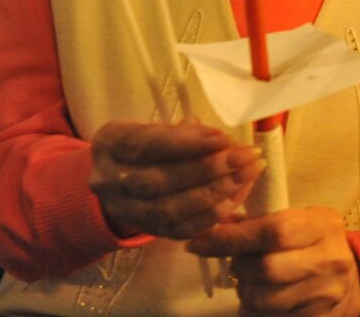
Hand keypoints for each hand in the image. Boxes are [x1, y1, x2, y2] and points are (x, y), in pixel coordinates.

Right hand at [90, 121, 262, 239]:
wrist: (117, 182)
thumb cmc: (145, 146)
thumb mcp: (154, 128)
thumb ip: (183, 132)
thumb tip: (222, 140)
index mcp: (111, 145)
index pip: (149, 144)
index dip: (189, 143)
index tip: (225, 138)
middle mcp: (110, 181)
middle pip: (161, 181)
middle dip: (209, 169)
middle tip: (246, 156)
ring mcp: (128, 211)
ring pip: (171, 209)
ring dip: (216, 192)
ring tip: (249, 173)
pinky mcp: (149, 231)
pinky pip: (181, 230)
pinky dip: (213, 214)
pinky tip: (239, 196)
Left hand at [188, 207, 359, 315]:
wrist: (351, 280)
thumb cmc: (315, 243)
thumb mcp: (299, 220)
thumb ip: (261, 221)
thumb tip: (214, 224)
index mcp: (324, 225)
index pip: (274, 231)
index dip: (232, 238)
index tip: (201, 242)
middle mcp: (330, 259)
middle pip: (266, 268)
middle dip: (238, 267)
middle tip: (235, 263)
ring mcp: (325, 293)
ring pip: (263, 298)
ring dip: (245, 290)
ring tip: (249, 281)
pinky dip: (254, 309)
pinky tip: (261, 297)